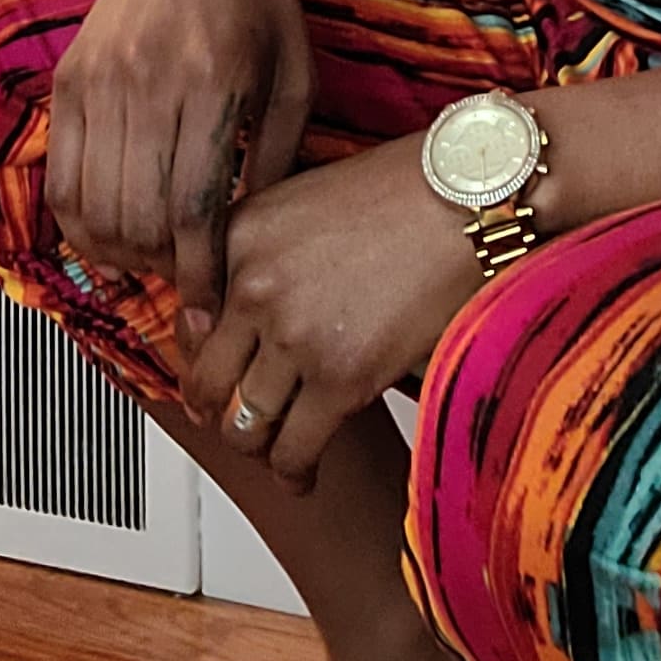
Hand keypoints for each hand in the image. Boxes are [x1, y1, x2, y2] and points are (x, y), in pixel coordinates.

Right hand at [45, 0, 315, 330]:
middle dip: (161, 269)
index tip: (206, 311)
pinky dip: (77, 225)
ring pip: (94, 205)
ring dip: (118, 255)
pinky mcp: (71, 76)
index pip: (197, 206)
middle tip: (181, 283)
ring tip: (147, 265)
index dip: (199, 274)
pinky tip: (103, 243)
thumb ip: (281, 155)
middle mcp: (152, 79)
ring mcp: (103, 77)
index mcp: (217, 79)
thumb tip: (254, 238)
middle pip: (140, 216)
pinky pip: (61, 175)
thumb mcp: (296, 72)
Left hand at [176, 133, 483, 493]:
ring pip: (245, 424)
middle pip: (206, 380)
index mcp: (241, 234)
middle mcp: (253, 286)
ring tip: (276, 450)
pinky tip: (303, 473)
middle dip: (218, 410)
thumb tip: (248, 299)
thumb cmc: (408, 188)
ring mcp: (294, 335)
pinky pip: (294, 450)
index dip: (201, 353)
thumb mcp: (309, 197)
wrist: (472, 195)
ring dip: (259, 445)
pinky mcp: (340, 378)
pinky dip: (294, 472)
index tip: (212, 372)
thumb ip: (266, 247)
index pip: (187, 317)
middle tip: (234, 420)